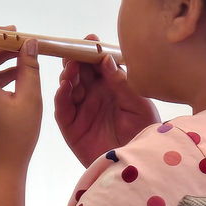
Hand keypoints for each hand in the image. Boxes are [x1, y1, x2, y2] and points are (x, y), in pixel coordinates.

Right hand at [54, 37, 159, 166]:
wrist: (137, 165)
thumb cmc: (144, 134)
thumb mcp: (139, 105)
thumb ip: (122, 83)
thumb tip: (106, 59)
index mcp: (112, 88)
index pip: (98, 65)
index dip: (92, 52)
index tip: (90, 39)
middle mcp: (94, 97)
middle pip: (80, 72)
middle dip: (75, 59)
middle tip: (74, 50)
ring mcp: (82, 112)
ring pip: (69, 87)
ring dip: (67, 75)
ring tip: (71, 68)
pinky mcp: (72, 128)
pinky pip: (62, 110)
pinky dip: (61, 97)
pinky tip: (64, 86)